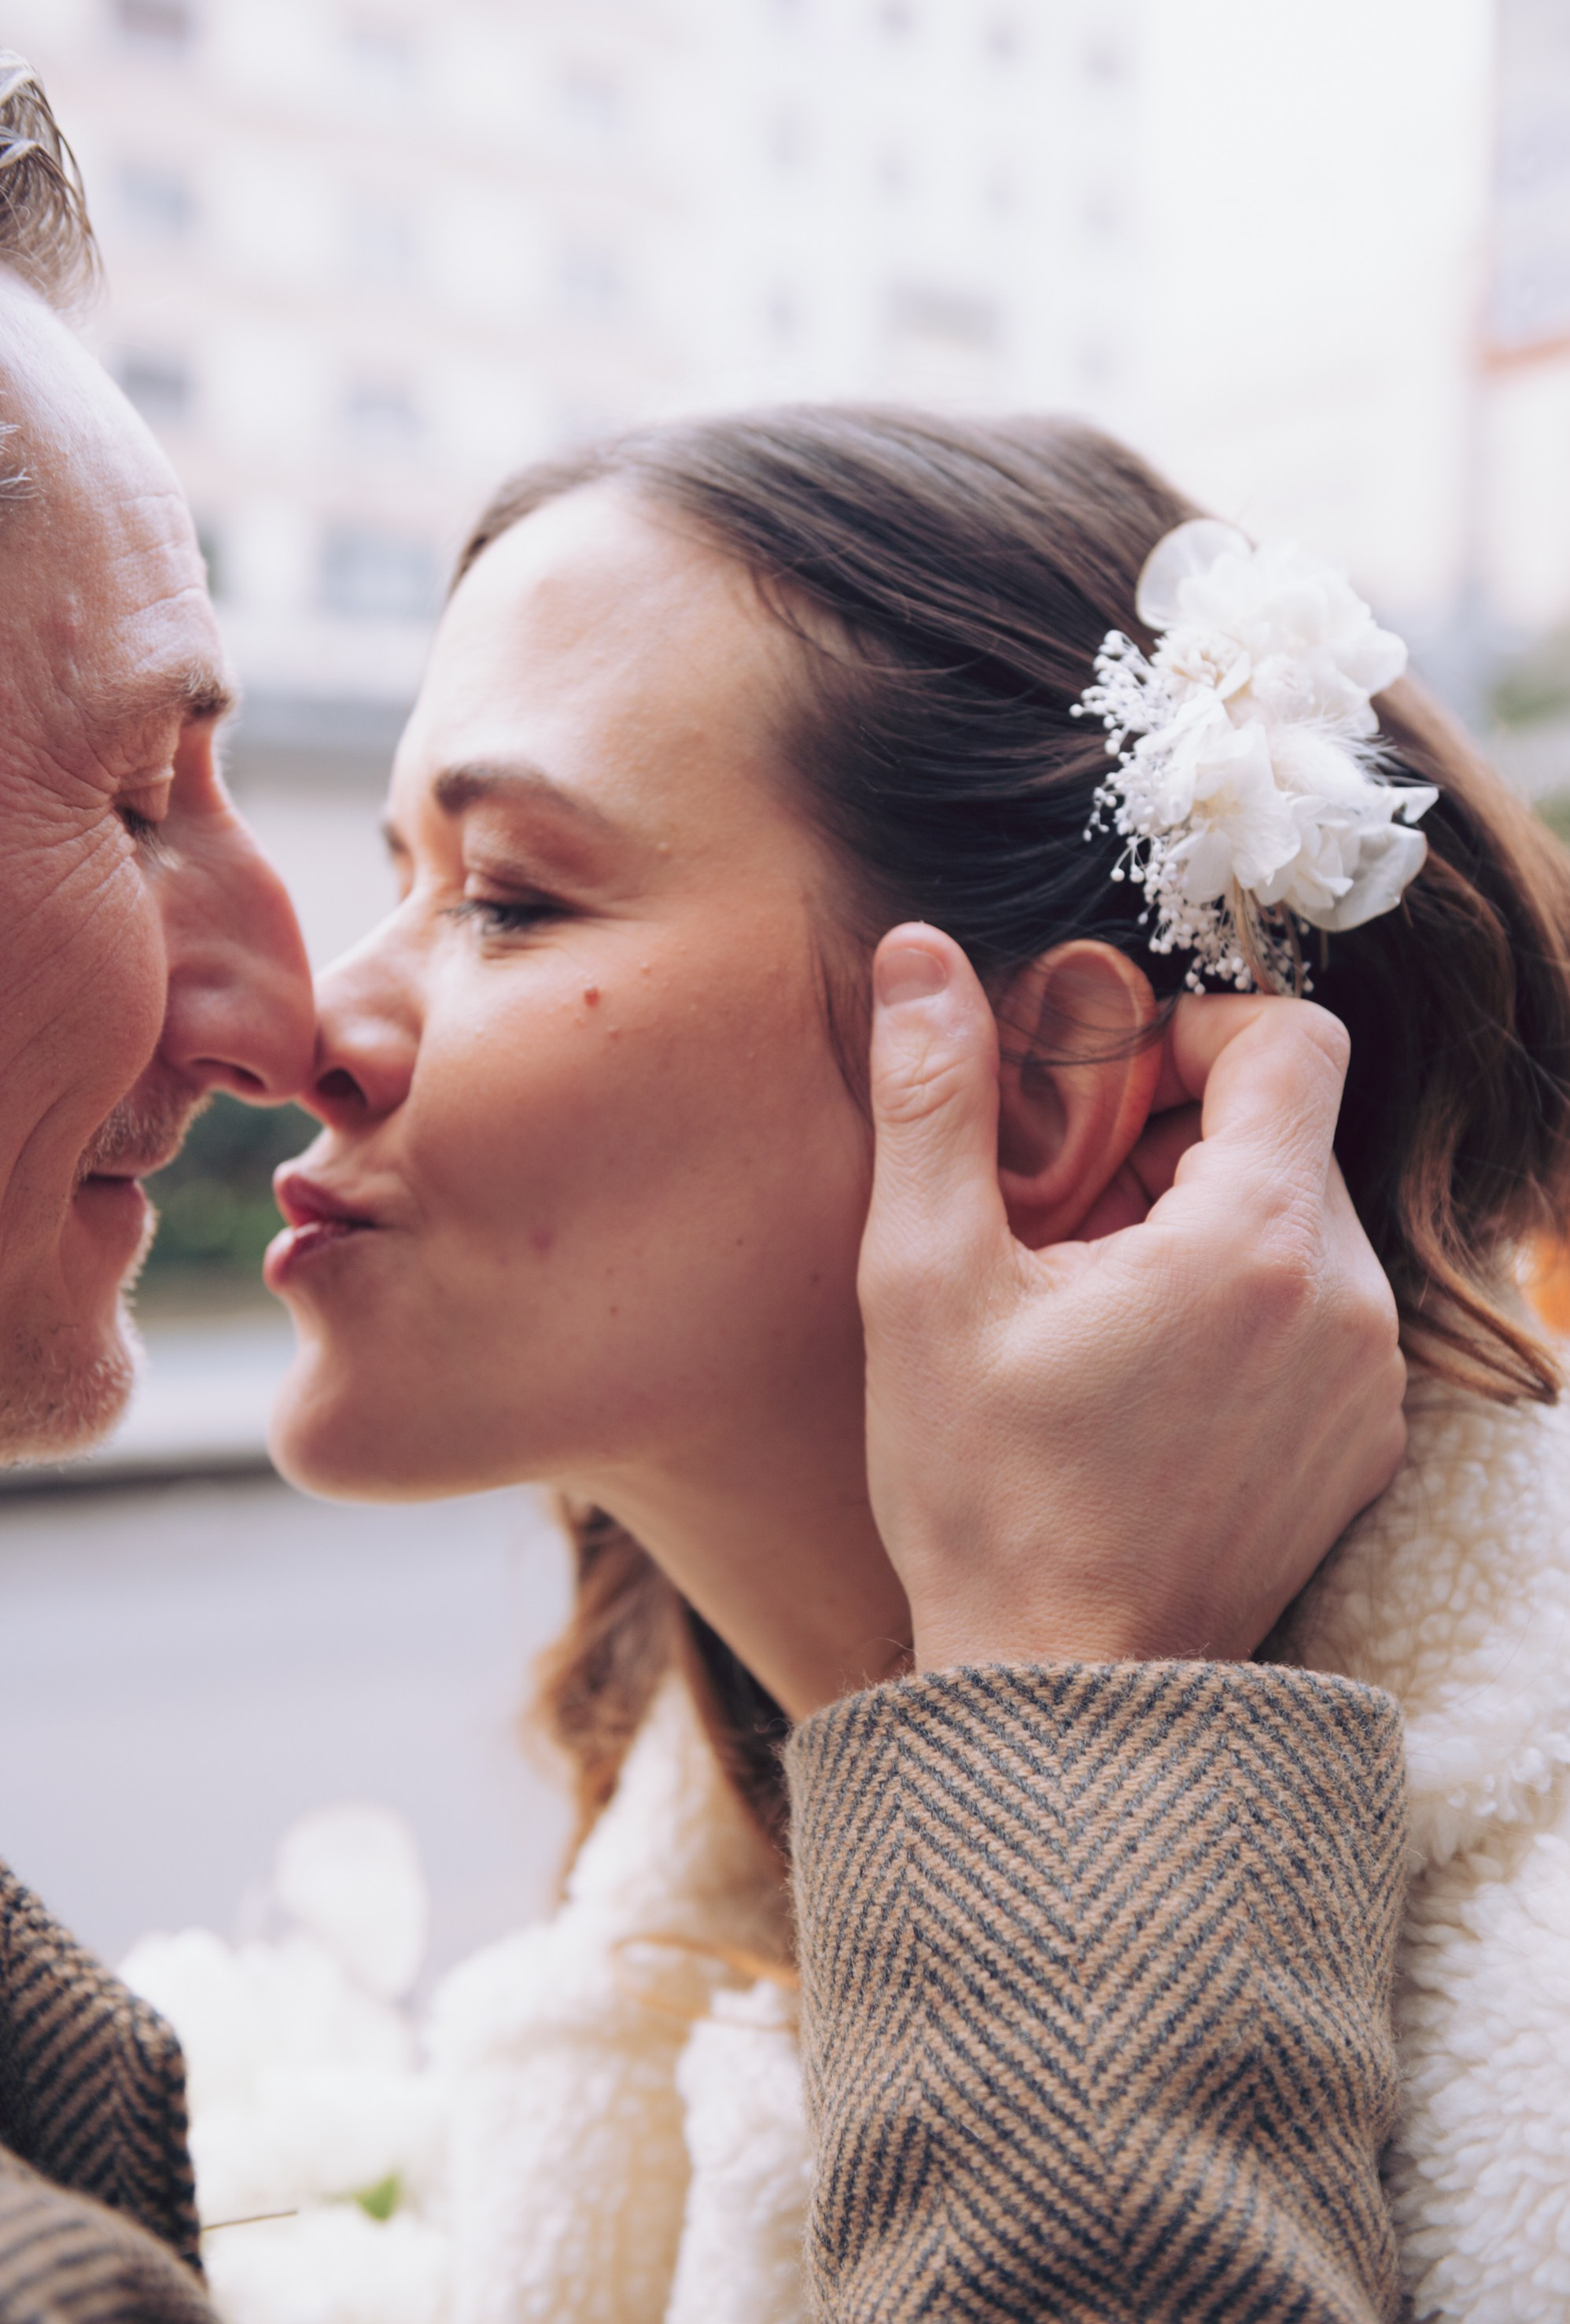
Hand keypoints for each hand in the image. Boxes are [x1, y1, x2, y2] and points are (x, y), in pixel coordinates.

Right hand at [858, 924, 1406, 1669]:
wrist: (1067, 1697)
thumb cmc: (988, 1494)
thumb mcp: (927, 1285)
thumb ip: (935, 1101)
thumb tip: (920, 956)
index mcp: (1258, 1242)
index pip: (1294, 1039)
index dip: (1196, 1030)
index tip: (1108, 1085)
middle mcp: (1349, 1304)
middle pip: (1291, 1135)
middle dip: (1179, 1137)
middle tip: (1065, 1208)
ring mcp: (1368, 1386)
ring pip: (1304, 1227)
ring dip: (1207, 1224)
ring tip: (1093, 1301)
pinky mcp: (1360, 1448)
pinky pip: (1322, 1316)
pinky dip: (1244, 1307)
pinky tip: (1144, 1373)